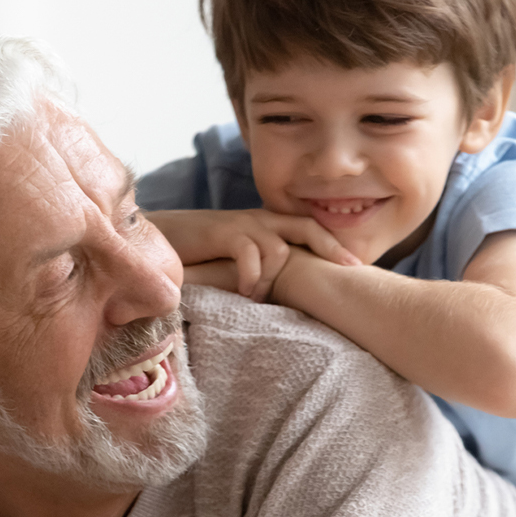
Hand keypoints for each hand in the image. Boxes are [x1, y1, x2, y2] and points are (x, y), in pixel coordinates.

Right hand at [148, 209, 358, 300]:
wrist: (160, 238)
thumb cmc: (198, 255)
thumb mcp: (234, 260)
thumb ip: (260, 268)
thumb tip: (284, 293)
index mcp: (265, 225)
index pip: (308, 228)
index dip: (333, 245)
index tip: (355, 266)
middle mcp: (258, 220)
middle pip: (305, 228)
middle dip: (330, 249)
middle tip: (348, 271)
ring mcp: (241, 224)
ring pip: (277, 249)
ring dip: (271, 278)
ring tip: (256, 297)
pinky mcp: (222, 231)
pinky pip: (250, 253)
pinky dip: (251, 275)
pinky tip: (244, 292)